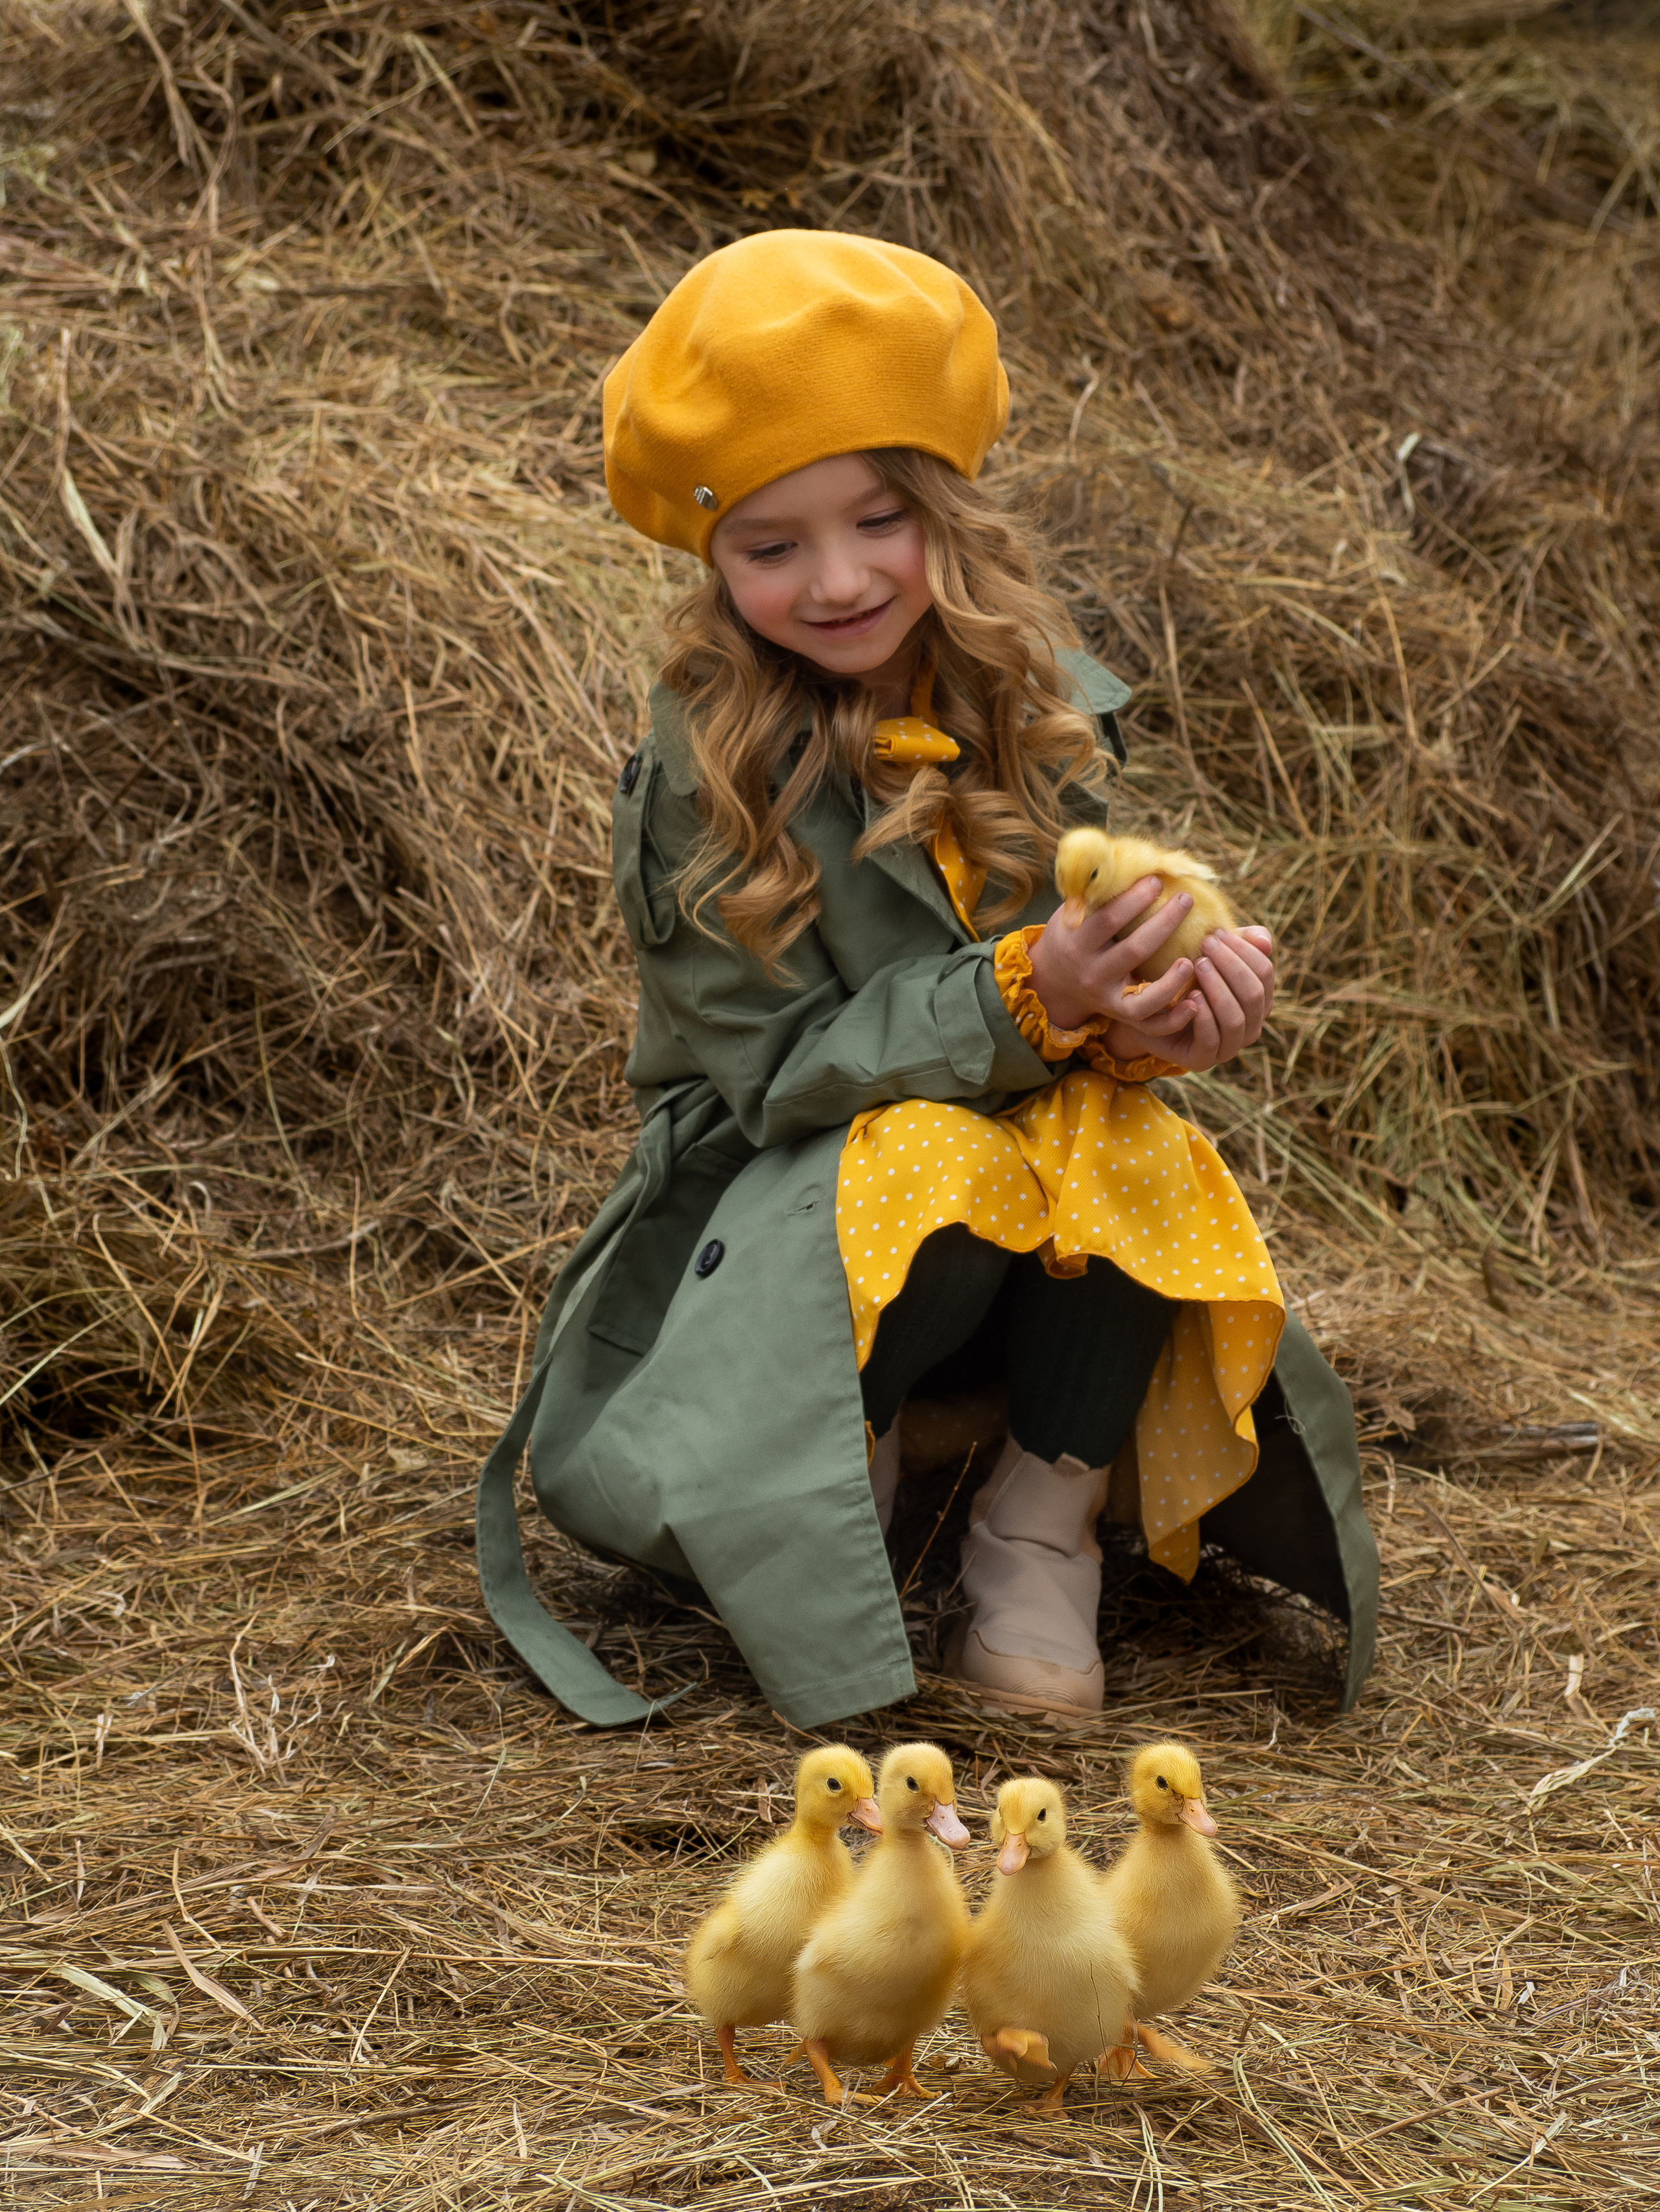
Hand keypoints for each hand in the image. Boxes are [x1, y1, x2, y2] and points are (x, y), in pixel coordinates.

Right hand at [1027, 876, 1199, 1032]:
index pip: (1108, 919)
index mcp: (1077, 941)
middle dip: (1163, 923)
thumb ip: (1097, 892)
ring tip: (1192, 959)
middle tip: (1186, 899)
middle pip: (1132, 950)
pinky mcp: (1121, 1016)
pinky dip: (1174, 1018)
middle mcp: (1091, 972)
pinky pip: (1149, 1025)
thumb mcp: (1074, 912)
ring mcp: (1107, 998)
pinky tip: (1196, 1001)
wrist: (1054, 981)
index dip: (1134, 899)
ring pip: (1143, 998)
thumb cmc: (1075, 934)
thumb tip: (1132, 856)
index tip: (1157, 880)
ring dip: (1171, 981)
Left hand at [1101, 926, 1275, 1072]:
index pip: (1264, 973)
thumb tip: (1264, 941)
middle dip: (1230, 966)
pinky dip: (1204, 1016)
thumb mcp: (1209, 956)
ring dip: (1218, 988)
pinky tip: (1191, 996)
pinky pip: (1212, 1039)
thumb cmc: (1181, 977)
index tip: (1217, 931)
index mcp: (1257, 1000)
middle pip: (1253, 994)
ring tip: (1198, 965)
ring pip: (1235, 1018)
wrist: (1144, 1008)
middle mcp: (1249, 1026)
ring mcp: (1228, 1047)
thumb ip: (1238, 943)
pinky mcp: (1202, 1060)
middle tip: (1205, 945)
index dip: (1244, 950)